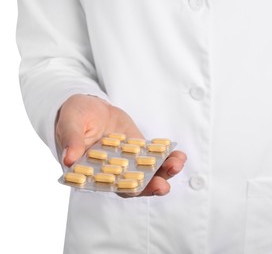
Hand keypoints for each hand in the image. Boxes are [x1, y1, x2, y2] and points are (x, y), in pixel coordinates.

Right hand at [56, 94, 185, 196]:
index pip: (109, 186)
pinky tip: (179, 155)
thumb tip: (69, 158)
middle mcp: (112, 170)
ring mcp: (128, 160)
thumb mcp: (70, 123)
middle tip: (164, 186)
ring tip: (177, 164)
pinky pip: (154, 156)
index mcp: (92, 170)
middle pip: (133, 184)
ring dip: (164, 171)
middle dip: (150, 186)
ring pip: (147, 172)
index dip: (124, 190)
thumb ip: (72, 140)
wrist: (90, 106)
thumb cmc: (74, 115)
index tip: (139, 189)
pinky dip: (167, 157)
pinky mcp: (139, 149)